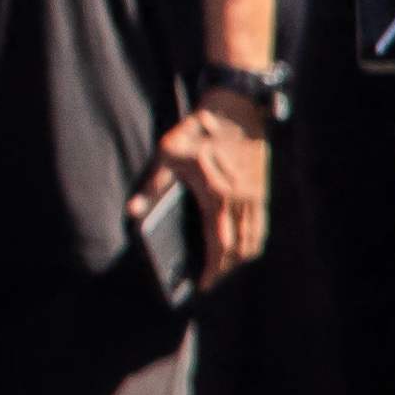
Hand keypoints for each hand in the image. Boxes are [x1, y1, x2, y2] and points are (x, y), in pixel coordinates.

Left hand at [149, 99, 272, 287]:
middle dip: (224, 269)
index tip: (202, 284)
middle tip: (209, 282)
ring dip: (240, 259)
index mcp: (217, 195)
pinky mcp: (261, 190)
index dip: (212, 268)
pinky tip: (242, 248)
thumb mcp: (167, 154)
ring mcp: (254, 196)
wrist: (237, 110)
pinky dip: (253, 242)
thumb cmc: (197, 130)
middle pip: (238, 248)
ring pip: (253, 239)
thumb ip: (152, 186)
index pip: (218, 244)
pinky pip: (260, 225)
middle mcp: (240, 200)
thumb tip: (133, 212)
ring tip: (223, 270)